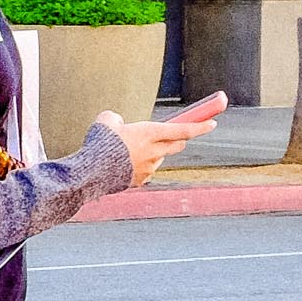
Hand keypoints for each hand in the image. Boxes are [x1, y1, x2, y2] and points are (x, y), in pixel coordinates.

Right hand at [95, 109, 215, 188]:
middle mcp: (154, 151)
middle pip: (177, 145)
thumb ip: (116, 119)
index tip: (212, 122)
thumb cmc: (98, 144)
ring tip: (130, 150)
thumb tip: (118, 123)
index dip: (200, 126)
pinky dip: (138, 167)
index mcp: (149, 133)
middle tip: (176, 135)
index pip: (183, 129)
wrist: (89, 173)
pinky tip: (121, 165)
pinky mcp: (139, 181)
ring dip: (153, 153)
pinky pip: (144, 172)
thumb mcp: (106, 121)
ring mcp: (148, 168)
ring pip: (158, 158)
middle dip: (179, 139)